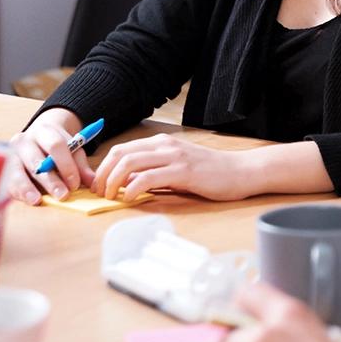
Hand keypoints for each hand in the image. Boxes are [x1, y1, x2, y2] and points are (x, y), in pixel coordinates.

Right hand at [8, 108, 92, 204]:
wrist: (37, 137)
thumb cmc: (58, 147)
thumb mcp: (72, 149)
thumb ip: (81, 165)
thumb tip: (91, 180)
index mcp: (44, 131)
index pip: (55, 146)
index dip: (66, 165)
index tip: (75, 183)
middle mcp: (24, 141)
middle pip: (36, 161)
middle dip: (50, 180)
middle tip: (62, 195)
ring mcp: (10, 155)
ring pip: (18, 172)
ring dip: (29, 188)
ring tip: (38, 200)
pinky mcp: (2, 169)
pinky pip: (8, 182)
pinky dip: (19, 192)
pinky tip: (28, 199)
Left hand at [91, 134, 254, 201]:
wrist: (241, 171)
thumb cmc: (211, 173)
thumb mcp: (178, 168)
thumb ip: (155, 172)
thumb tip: (128, 184)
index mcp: (162, 143)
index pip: (122, 150)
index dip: (104, 168)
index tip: (99, 185)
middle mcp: (165, 145)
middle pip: (120, 154)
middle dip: (103, 174)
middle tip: (100, 193)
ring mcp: (174, 156)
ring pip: (129, 163)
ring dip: (113, 182)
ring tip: (111, 197)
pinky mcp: (183, 171)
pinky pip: (147, 177)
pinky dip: (133, 189)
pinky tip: (131, 198)